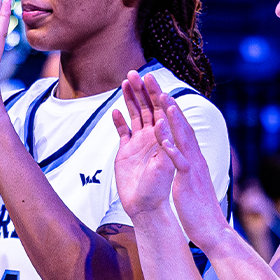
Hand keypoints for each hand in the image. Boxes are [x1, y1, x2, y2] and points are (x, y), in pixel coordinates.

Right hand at [110, 72, 174, 219]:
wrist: (144, 207)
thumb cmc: (157, 189)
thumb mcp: (163, 165)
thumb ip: (163, 143)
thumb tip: (161, 121)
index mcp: (164, 138)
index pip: (162, 110)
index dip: (156, 93)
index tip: (150, 78)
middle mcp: (153, 137)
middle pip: (148, 108)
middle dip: (142, 90)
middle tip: (133, 72)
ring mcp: (139, 143)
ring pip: (135, 115)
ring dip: (130, 99)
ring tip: (125, 82)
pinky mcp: (126, 152)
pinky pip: (122, 132)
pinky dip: (119, 121)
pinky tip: (115, 112)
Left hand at [146, 78, 235, 249]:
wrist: (211, 228)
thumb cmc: (199, 208)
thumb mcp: (192, 182)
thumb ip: (188, 168)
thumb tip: (185, 160)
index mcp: (194, 158)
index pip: (184, 130)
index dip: (173, 113)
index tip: (163, 96)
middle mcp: (196, 158)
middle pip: (183, 127)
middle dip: (171, 106)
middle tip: (160, 86)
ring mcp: (193, 168)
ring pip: (183, 138)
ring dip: (173, 119)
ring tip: (163, 100)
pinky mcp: (188, 181)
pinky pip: (179, 162)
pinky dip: (172, 148)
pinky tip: (162, 137)